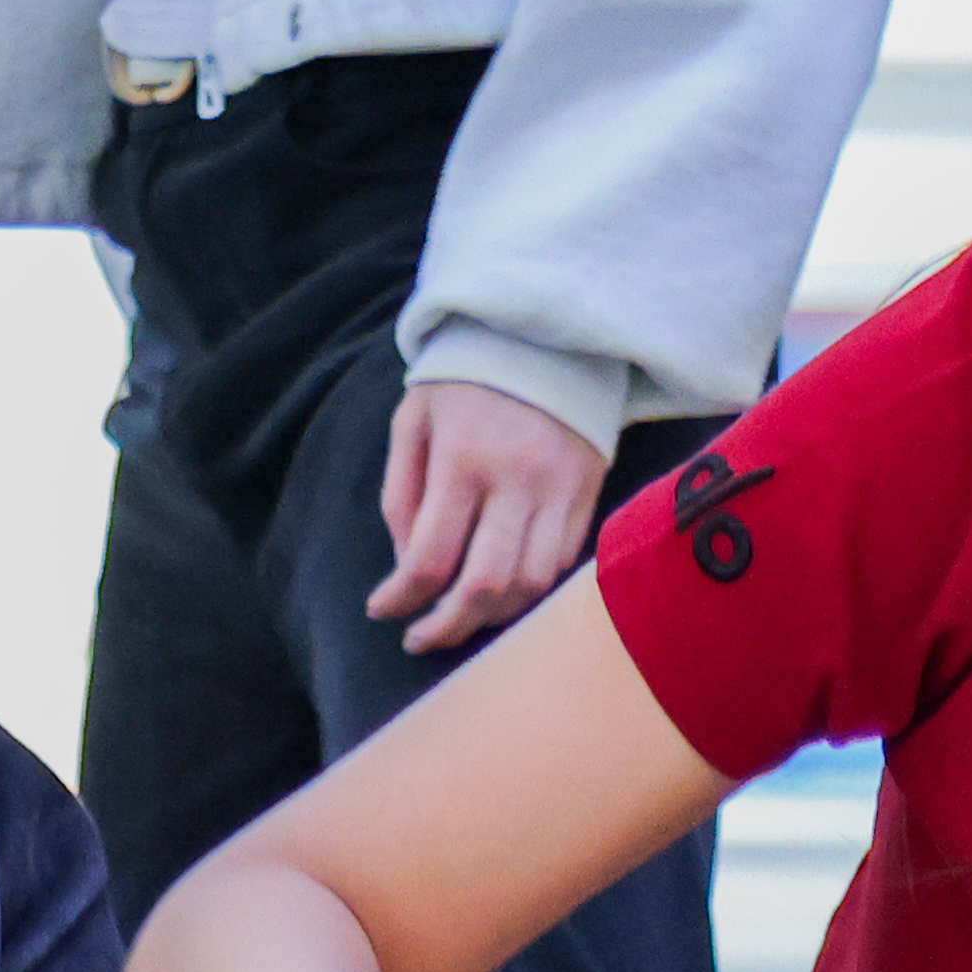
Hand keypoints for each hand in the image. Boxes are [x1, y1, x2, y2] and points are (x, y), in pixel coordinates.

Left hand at [369, 378, 604, 655]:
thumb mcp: (414, 421)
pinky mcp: (589, 492)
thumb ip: (402, 495)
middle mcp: (517, 480)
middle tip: (420, 638)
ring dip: (492, 617)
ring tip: (460, 619)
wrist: (546, 334)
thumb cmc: (466, 379)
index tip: (382, 611)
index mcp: (463, 459)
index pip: (431, 558)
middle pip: (485, 586)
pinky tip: (502, 592)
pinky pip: (562, 565)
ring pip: (531, 586)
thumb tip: (407, 567)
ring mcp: (560, 490)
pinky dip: (529, 592)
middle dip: (447, 627)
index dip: (402, 599)